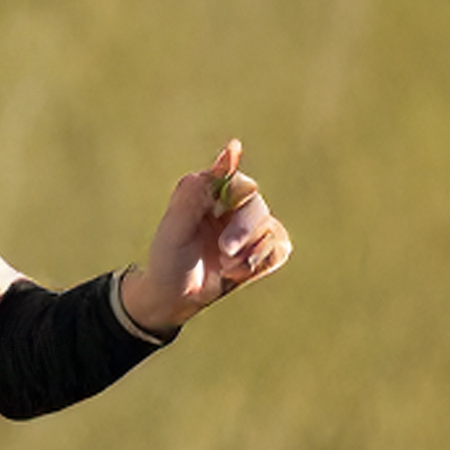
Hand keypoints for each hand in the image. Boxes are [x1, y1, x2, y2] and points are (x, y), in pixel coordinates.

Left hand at [121, 139, 295, 337]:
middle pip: (256, 205)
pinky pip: (280, 247)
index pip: (234, 180)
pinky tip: (240, 273)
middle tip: (224, 252)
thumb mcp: (175, 227)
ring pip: (271, 228)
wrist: (174, 298)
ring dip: (252, 252)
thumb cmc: (168, 260)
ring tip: (227, 267)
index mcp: (208, 193)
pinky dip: (262, 261)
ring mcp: (249, 227)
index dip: (235, 185)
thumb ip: (198, 191)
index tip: (229, 173)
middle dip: (243, 231)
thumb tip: (230, 150)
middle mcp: (231, 205)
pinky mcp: (262, 249)